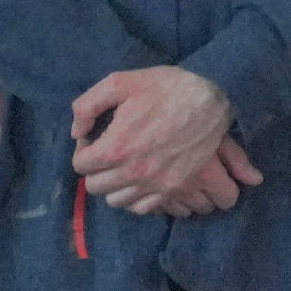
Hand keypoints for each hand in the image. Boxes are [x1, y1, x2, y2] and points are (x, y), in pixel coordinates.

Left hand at [70, 67, 260, 215]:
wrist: (212, 98)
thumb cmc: (167, 87)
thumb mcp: (121, 82)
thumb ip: (87, 105)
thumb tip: (78, 132)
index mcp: (115, 147)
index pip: (80, 164)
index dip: (84, 150)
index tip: (94, 140)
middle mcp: (131, 172)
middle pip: (95, 187)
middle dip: (96, 169)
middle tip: (107, 153)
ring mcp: (153, 183)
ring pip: (116, 200)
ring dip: (114, 185)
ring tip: (123, 167)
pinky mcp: (172, 188)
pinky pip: (141, 208)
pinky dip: (135, 198)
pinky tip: (139, 181)